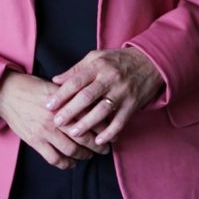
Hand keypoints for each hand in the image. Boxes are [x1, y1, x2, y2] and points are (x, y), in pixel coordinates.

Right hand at [0, 70, 108, 168]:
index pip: (90, 117)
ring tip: (90, 155)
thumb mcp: (55, 86)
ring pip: (72, 150)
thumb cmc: (32, 87)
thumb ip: (73, 95)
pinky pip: (54, 158)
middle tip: (106, 148)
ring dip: (84, 155)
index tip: (112, 133)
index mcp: (64, 102)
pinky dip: (66, 164)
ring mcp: (45, 131)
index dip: (104, 128)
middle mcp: (57, 117)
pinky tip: (72, 163)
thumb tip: (93, 103)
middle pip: (85, 136)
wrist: (6, 93)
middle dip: (99, 145)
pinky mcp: (35, 141)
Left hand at [44, 48, 165, 145]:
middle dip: (70, 111)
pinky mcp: (132, 104)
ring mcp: (122, 92)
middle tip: (57, 122)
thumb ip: (76, 69)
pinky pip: (120, 121)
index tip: (48, 105)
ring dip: (87, 123)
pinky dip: (109, 132)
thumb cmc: (118, 60)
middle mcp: (110, 79)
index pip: (76, 81)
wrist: (150, 62)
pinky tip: (99, 140)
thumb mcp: (97, 58)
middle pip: (87, 97)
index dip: (61, 94)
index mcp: (98, 66)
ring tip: (73, 133)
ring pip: (102, 111)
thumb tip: (55, 80)